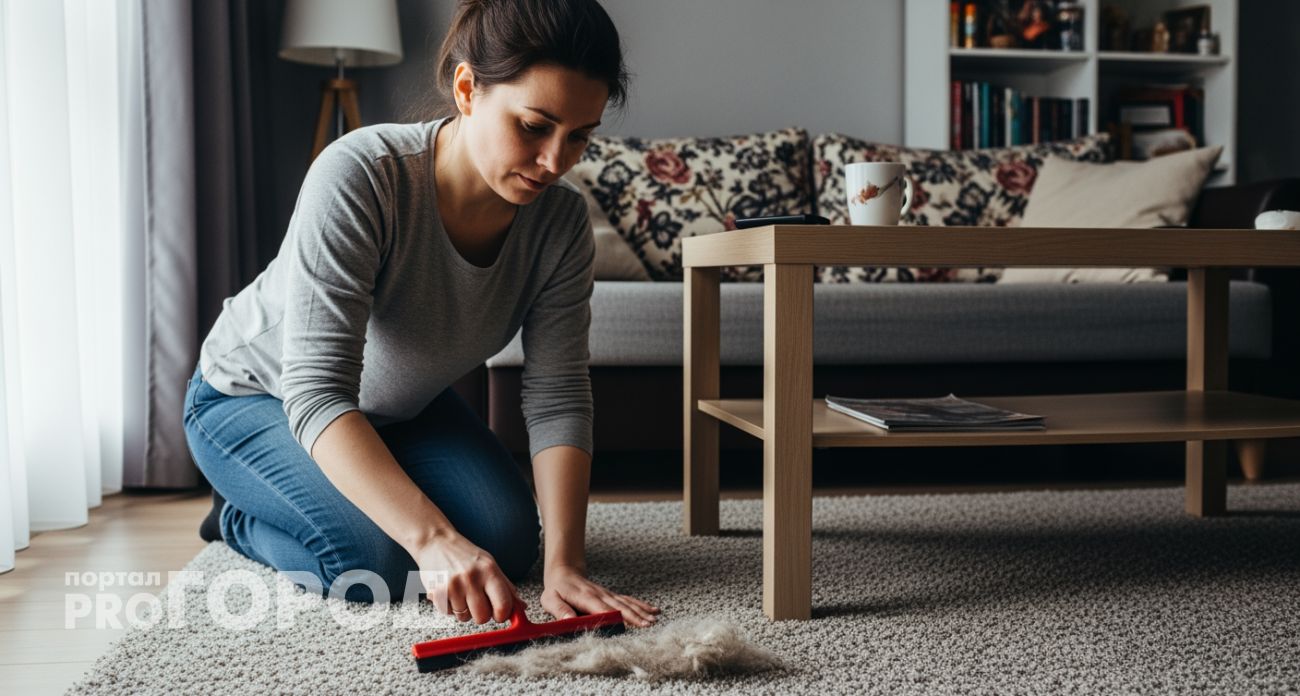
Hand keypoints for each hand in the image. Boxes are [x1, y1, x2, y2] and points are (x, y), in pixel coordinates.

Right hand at [413, 532, 518, 624]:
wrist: (436, 542)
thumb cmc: (466, 556)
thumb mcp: (490, 565)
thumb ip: (507, 588)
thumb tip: (522, 608)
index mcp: (489, 571)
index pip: (503, 606)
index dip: (502, 614)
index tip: (499, 612)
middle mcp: (471, 578)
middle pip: (483, 617)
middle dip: (481, 614)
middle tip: (477, 602)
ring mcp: (453, 585)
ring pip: (464, 617)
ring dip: (463, 610)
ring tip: (461, 592)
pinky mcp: (437, 592)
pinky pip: (448, 613)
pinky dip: (449, 607)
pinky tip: (449, 592)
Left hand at [542, 565, 659, 627]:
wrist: (564, 572)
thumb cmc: (556, 589)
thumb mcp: (550, 599)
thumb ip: (560, 610)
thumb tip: (569, 620)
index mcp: (585, 597)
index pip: (601, 608)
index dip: (613, 616)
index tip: (626, 624)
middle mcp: (600, 595)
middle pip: (619, 606)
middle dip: (634, 616)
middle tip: (648, 624)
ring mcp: (608, 595)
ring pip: (627, 603)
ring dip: (641, 611)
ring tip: (654, 619)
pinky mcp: (611, 596)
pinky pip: (628, 600)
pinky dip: (641, 605)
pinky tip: (653, 610)